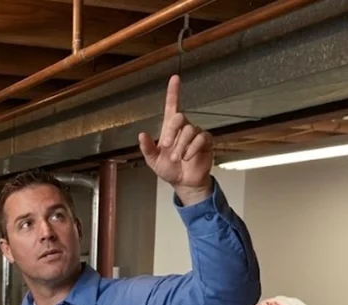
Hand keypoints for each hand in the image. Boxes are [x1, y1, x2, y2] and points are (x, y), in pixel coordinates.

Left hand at [138, 74, 213, 202]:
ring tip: (177, 158)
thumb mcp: (153, 161)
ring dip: (181, 146)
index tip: (175, 78)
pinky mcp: (206, 142)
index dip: (173, 92)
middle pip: (180, 117)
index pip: (172, 106)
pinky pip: (200, 139)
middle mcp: (184, 128)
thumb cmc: (169, 170)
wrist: (184, 182)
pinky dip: (192, 149)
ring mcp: (196, 134)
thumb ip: (147, 148)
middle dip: (172, 132)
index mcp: (170, 129)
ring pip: (189, 131)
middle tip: (167, 146)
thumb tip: (141, 135)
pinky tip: (187, 158)